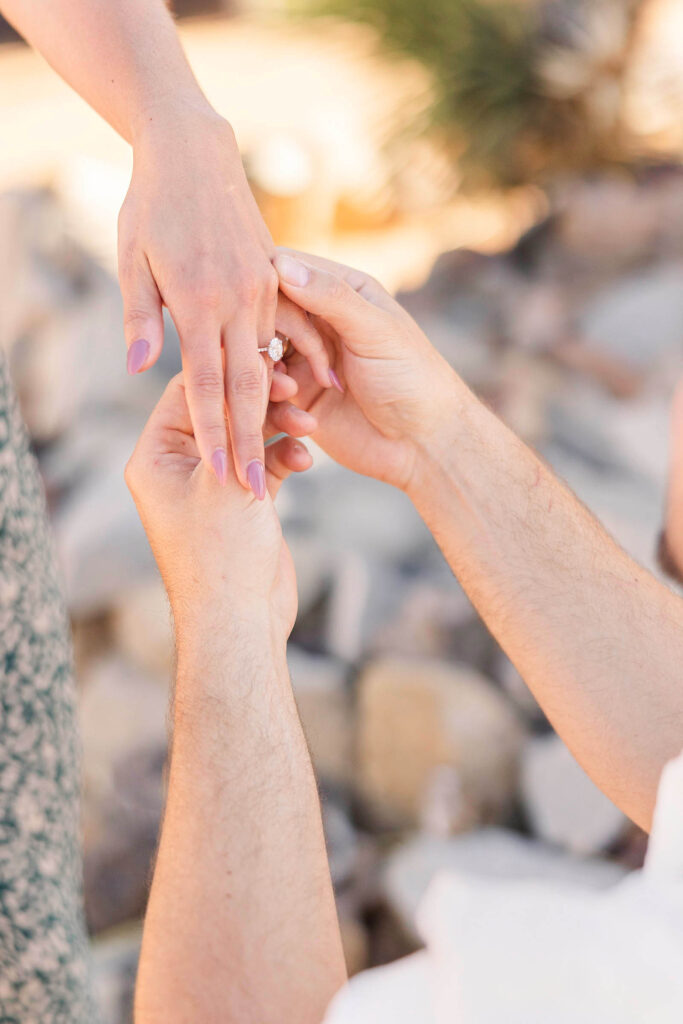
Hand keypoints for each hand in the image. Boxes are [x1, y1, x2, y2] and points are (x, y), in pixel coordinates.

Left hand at [118, 100, 331, 496]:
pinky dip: (298, 365)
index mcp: (200, 302)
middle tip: (253, 489)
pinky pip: (292, 332)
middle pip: (248, 387)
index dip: (215, 433)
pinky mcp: (276, 281)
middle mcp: (239, 301)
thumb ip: (141, 315)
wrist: (196, 148)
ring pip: (274, 363)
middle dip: (250, 441)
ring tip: (279, 457)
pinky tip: (303, 394)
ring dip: (276, 412)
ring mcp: (264, 291)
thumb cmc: (151, 202)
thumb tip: (142, 368)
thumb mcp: (132, 256)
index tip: (222, 475)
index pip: (207, 386)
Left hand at [125, 368, 312, 646]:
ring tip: (308, 426)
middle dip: (260, 401)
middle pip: (220, 411)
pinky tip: (306, 461)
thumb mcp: (224, 479)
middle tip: (294, 389)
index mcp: (155, 457)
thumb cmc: (221, 555)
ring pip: (246, 436)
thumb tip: (245, 368)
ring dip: (279, 429)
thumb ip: (232, 423)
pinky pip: (262, 464)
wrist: (239, 621)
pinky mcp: (240, 503)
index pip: (188, 392)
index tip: (267, 362)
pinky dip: (284, 458)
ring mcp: (211, 486)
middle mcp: (178, 468)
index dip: (227, 374)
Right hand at [273, 249, 460, 491]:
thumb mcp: (375, 332)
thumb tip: (279, 264)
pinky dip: (273, 401)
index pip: (285, 269)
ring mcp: (306, 358)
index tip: (258, 309)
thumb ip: (330, 298)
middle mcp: (320, 320)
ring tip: (292, 392)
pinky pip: (265, 390)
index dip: (266, 285)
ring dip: (267, 371)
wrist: (424, 446)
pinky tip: (300, 417)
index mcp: (342, 290)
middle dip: (267, 335)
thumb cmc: (413, 380)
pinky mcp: (299, 397)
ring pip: (258, 352)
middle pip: (264, 311)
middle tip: (288, 363)